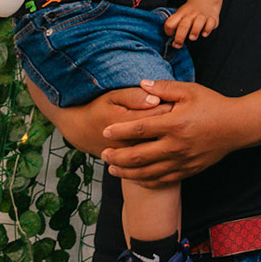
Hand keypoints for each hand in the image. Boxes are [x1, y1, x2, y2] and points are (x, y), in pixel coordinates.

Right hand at [27, 82, 163, 157]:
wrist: (83, 132)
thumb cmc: (100, 108)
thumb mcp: (113, 96)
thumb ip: (134, 96)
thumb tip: (155, 99)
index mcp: (126, 122)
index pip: (159, 112)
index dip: (172, 104)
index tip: (175, 99)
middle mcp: (129, 142)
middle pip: (163, 131)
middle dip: (174, 121)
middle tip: (177, 113)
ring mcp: (131, 157)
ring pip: (161, 148)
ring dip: (170, 137)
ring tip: (170, 127)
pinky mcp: (132, 165)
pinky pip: (155, 160)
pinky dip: (164, 151)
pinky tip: (163, 141)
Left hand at [98, 79, 250, 184]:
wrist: (238, 126)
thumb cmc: (213, 105)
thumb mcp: (190, 90)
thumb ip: (164, 88)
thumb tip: (141, 85)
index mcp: (176, 124)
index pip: (140, 129)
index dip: (120, 131)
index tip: (106, 132)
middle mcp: (177, 146)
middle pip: (138, 156)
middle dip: (117, 156)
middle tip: (103, 154)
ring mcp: (183, 161)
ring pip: (148, 173)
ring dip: (127, 172)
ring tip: (112, 168)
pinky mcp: (189, 170)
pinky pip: (162, 180)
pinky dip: (146, 181)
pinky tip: (135, 178)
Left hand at [163, 0, 220, 46]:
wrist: (206, 0)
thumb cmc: (191, 12)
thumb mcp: (181, 15)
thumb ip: (177, 27)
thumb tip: (175, 43)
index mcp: (181, 14)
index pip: (170, 22)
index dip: (168, 31)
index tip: (171, 36)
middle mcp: (191, 14)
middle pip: (184, 25)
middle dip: (180, 36)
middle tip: (178, 44)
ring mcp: (202, 15)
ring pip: (198, 22)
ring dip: (194, 31)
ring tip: (192, 38)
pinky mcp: (212, 18)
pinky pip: (211, 23)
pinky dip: (207, 29)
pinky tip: (204, 34)